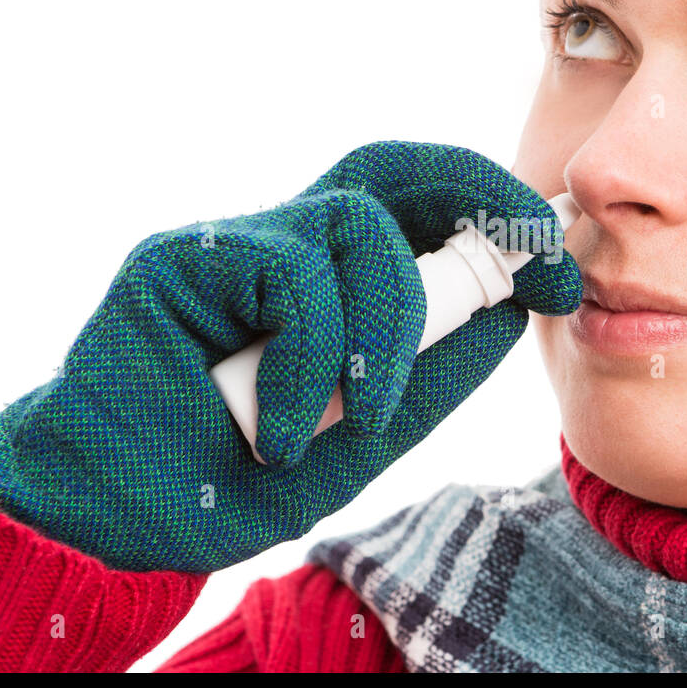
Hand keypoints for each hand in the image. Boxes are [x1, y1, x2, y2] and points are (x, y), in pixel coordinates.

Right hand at [0, 141, 581, 571]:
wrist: (124, 519)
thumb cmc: (239, 474)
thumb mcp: (365, 432)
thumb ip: (430, 374)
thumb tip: (509, 314)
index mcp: (339, 279)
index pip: (422, 206)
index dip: (501, 219)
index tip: (562, 275)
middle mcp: (293, 245)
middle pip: (393, 168)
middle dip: (480, 195)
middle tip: (535, 258)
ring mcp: (238, 243)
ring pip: (356, 226)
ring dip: (388, 330)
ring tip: (358, 419)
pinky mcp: (181, 258)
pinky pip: (290, 276)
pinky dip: (309, 360)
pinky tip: (279, 434)